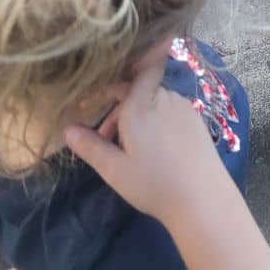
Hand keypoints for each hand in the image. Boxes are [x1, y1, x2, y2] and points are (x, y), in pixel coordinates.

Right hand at [65, 61, 225, 228]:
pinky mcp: (196, 119)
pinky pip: (170, 110)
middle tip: (105, 141)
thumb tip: (67, 129)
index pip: (134, 72)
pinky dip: (156, 121)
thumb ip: (90, 146)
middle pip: (137, 92)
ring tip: (128, 150)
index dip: (119, 77)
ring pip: (154, 102)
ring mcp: (184, 106)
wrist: (202, 197)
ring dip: (137, 117)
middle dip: (118, 111)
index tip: (97, 98)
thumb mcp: (114, 168)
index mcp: (142, 104)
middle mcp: (165, 97)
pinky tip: (154, 149)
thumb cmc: (153, 183)